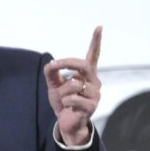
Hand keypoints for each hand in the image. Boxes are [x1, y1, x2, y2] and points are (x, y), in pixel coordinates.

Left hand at [43, 26, 102, 145]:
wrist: (67, 123)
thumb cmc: (63, 102)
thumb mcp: (53, 85)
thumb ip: (51, 73)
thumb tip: (50, 64)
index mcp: (86, 74)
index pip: (93, 55)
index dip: (96, 41)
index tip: (99, 27)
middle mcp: (94, 81)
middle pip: (82, 65)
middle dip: (66, 63)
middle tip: (53, 65)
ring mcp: (95, 94)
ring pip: (74, 84)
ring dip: (62, 92)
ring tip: (65, 101)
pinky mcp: (92, 106)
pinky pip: (72, 98)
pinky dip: (65, 102)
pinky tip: (69, 108)